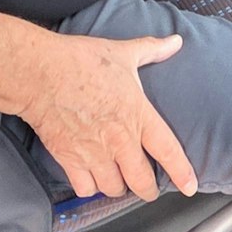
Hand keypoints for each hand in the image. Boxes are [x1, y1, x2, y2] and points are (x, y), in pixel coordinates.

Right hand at [16, 33, 198, 202]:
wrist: (41, 74)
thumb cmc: (81, 62)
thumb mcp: (123, 53)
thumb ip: (152, 50)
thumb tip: (176, 41)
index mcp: (138, 116)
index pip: (168, 151)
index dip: (182, 173)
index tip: (190, 186)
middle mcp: (119, 141)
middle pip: (141, 182)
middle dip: (147, 189)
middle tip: (147, 188)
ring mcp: (94, 153)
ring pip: (113, 188)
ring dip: (118, 187)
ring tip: (118, 180)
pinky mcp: (69, 159)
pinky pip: (85, 188)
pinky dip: (89, 188)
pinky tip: (91, 179)